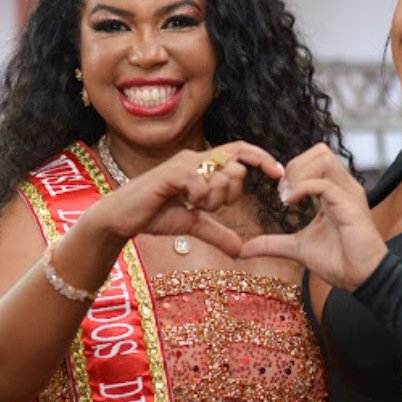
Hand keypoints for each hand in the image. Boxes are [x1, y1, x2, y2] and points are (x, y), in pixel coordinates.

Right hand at [87, 140, 283, 254]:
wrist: (123, 218)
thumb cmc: (155, 215)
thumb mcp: (194, 225)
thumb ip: (218, 233)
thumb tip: (241, 250)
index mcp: (204, 164)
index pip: (241, 151)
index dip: (262, 158)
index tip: (278, 174)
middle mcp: (196, 157)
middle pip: (237, 169)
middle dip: (231, 194)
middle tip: (208, 205)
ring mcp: (185, 162)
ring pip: (223, 177)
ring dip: (213, 199)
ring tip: (192, 203)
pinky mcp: (173, 171)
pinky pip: (203, 183)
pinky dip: (199, 197)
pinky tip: (185, 201)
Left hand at [240, 143, 386, 291]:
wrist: (361, 280)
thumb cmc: (338, 262)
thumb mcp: (297, 248)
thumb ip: (272, 243)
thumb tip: (243, 250)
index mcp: (335, 191)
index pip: (316, 159)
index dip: (294, 169)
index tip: (280, 193)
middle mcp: (344, 187)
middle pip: (320, 151)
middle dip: (295, 166)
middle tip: (282, 192)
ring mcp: (349, 193)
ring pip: (324, 159)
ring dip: (299, 173)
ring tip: (287, 197)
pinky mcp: (350, 205)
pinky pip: (324, 184)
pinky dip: (302, 188)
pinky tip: (289, 203)